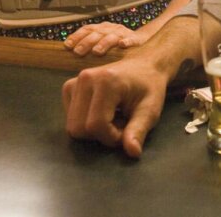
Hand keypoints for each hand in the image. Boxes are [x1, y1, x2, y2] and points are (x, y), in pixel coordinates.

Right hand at [62, 16, 200, 156]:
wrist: (144, 66)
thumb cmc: (150, 87)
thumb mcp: (150, 110)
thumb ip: (139, 130)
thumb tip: (133, 153)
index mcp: (106, 81)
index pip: (96, 125)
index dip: (111, 137)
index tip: (127, 130)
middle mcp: (85, 79)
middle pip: (79, 128)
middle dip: (101, 135)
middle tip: (121, 124)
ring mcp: (75, 81)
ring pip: (72, 126)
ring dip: (93, 130)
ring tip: (114, 118)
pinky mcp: (70, 87)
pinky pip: (70, 118)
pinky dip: (85, 122)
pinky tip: (102, 113)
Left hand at [64, 22, 151, 56]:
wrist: (141, 42)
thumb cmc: (117, 48)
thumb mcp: (102, 45)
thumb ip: (88, 51)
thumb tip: (67, 61)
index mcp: (101, 29)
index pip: (86, 29)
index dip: (76, 36)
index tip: (67, 46)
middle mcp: (111, 29)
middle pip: (96, 33)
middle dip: (86, 42)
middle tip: (78, 52)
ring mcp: (123, 33)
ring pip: (111, 36)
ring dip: (103, 43)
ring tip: (97, 51)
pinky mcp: (136, 40)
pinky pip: (131, 39)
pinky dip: (127, 41)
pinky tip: (123, 45)